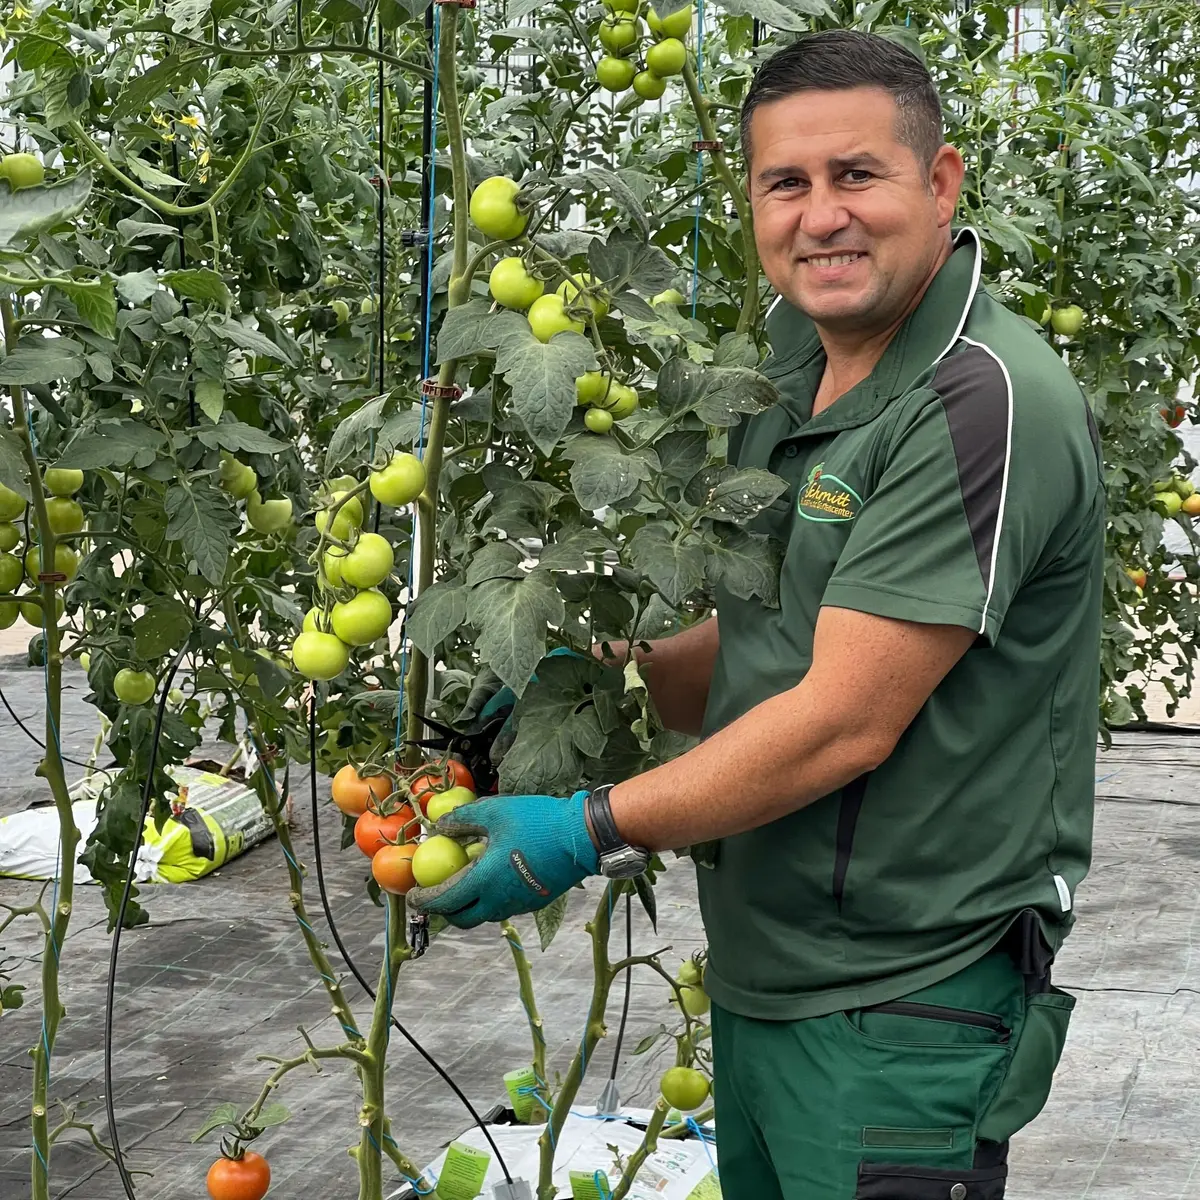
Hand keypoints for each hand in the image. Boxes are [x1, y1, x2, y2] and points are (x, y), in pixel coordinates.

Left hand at [407, 791, 599, 928]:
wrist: (581, 837)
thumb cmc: (537, 823)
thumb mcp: (495, 812)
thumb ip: (463, 820)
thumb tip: (439, 826)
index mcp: (484, 882)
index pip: (445, 901)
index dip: (425, 900)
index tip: (413, 895)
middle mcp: (499, 901)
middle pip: (463, 918)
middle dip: (445, 911)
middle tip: (437, 894)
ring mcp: (518, 904)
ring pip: (485, 914)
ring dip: (470, 904)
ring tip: (467, 882)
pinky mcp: (534, 901)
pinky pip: (504, 906)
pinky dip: (491, 898)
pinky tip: (495, 876)